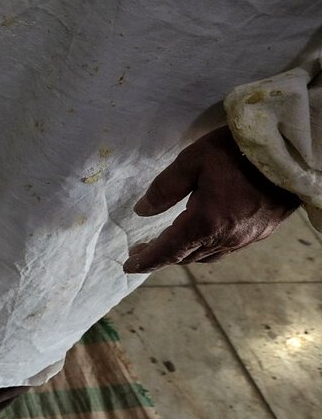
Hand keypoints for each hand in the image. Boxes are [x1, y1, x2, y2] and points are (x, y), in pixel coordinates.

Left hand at [123, 126, 299, 272]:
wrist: (290, 153)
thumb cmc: (238, 152)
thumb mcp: (193, 160)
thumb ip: (165, 188)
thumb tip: (142, 211)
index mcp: (205, 222)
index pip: (169, 250)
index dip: (147, 260)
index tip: (129, 266)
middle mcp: (226, 237)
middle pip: (186, 256)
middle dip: (161, 256)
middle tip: (142, 252)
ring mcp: (246, 238)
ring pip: (207, 256)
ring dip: (184, 254)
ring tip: (168, 246)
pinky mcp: (261, 232)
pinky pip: (225, 249)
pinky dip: (205, 248)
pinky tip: (201, 237)